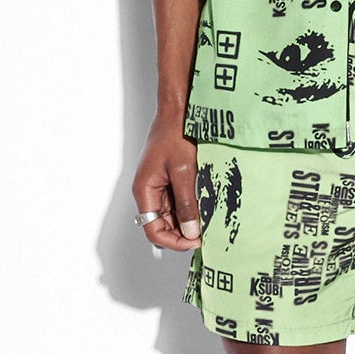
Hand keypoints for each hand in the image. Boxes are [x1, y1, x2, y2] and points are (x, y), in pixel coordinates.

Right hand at [132, 112, 201, 250]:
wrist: (179, 111)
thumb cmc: (175, 134)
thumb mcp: (183, 171)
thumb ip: (187, 203)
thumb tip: (191, 231)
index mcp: (145, 190)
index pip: (153, 230)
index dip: (174, 241)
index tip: (195, 242)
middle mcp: (150, 191)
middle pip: (163, 225)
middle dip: (183, 233)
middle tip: (206, 235)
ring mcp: (161, 186)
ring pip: (173, 216)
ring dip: (189, 221)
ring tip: (209, 221)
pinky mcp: (172, 180)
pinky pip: (180, 202)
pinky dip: (193, 207)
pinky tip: (207, 206)